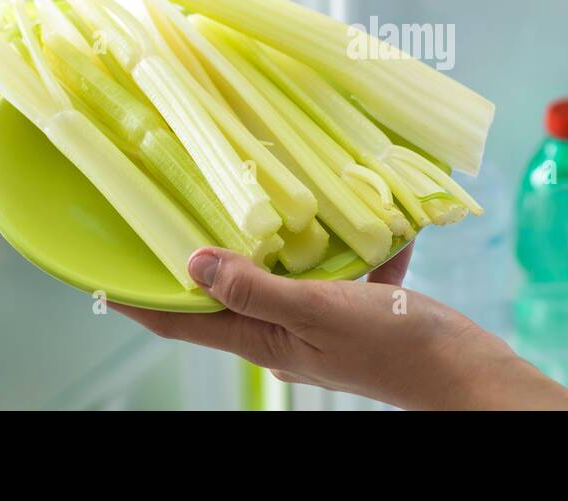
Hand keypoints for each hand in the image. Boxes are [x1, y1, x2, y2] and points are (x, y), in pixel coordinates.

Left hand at [114, 247, 567, 410]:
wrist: (466, 370)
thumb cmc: (393, 347)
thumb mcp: (319, 312)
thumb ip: (257, 288)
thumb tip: (194, 262)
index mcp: (265, 341)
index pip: (184, 322)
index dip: (140, 299)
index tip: (101, 275)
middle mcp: (286, 333)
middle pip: (228, 295)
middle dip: (202, 258)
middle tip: (175, 211)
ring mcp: (324, 321)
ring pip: (285, 274)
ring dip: (275, 242)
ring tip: (256, 198)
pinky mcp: (361, 308)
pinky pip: (343, 268)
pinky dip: (349, 243)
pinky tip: (364, 214)